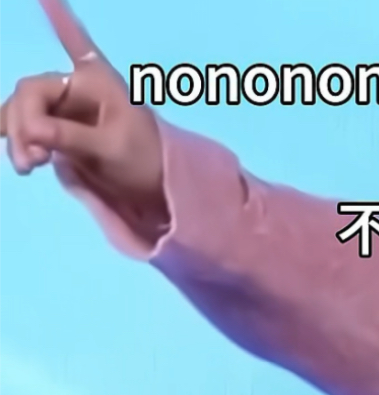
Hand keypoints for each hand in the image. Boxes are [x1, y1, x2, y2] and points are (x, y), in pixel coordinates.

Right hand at [1, 0, 167, 230]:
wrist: (152, 185)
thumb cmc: (143, 160)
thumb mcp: (109, 149)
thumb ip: (69, 137)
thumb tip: (30, 128)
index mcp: (96, 81)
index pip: (72, 44)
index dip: (61, 17)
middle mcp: (75, 86)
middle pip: (29, 94)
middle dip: (24, 125)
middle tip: (32, 161)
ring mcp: (62, 107)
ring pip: (21, 112)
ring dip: (18, 137)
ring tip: (30, 166)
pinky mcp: (54, 127)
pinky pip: (24, 125)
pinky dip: (18, 139)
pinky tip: (20, 155)